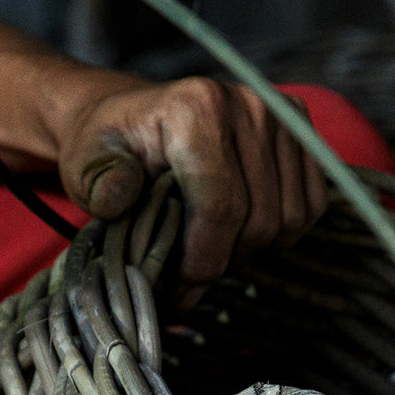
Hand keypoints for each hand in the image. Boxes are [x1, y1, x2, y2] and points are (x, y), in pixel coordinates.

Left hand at [56, 75, 326, 304]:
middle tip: (188, 273)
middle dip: (223, 259)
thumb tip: (121, 198)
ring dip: (251, 248)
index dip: (203, 261)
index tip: (179, 290)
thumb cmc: (107, 147)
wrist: (130, 114)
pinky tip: (239, 230)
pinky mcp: (299, 125)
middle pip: (259, 219)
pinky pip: (310, 204)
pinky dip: (278, 231)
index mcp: (195, 109)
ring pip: (288, 219)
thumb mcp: (85, 165)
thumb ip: (100, 184)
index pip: (221, 206)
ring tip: (210, 247)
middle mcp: (247, 103)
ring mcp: (280, 112)